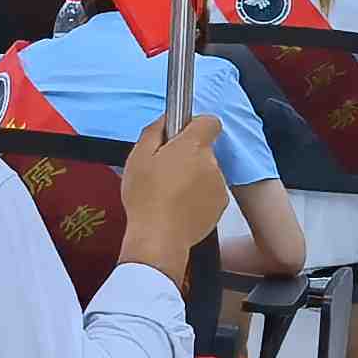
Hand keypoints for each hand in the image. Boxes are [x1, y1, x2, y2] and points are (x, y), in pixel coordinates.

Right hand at [114, 110, 227, 270]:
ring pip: (206, 171)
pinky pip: (210, 192)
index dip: (195, 125)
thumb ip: (153, 131)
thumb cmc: (146, 197)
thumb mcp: (137, 157)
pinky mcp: (220, 205)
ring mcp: (218, 184)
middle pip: (203, 150)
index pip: (209, 121)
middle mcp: (211, 162)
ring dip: (193, 177)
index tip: (181, 134)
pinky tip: (179, 206)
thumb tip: (164, 121)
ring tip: (170, 193)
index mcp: (192, 146)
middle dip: (187, 156)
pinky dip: (198, 196)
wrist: (159, 237)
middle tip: (164, 171)